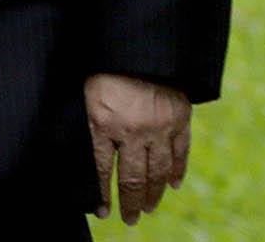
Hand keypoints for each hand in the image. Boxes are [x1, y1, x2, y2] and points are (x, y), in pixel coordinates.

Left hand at [86, 72, 190, 224]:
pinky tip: (173, 185)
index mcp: (103, 122)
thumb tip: (83, 146)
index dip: (103, 194)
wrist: (140, 44)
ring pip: (158, 172)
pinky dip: (177, 171)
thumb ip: (88, 119)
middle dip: (131, 203)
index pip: (103, 169)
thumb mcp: (84, 90)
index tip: (104, 212)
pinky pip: (181, 153)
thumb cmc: (103, 64)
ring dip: (154, 194)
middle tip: (130, 219)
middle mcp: (132, 130)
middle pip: (133, 178)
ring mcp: (159, 127)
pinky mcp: (180, 119)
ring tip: (148, 208)